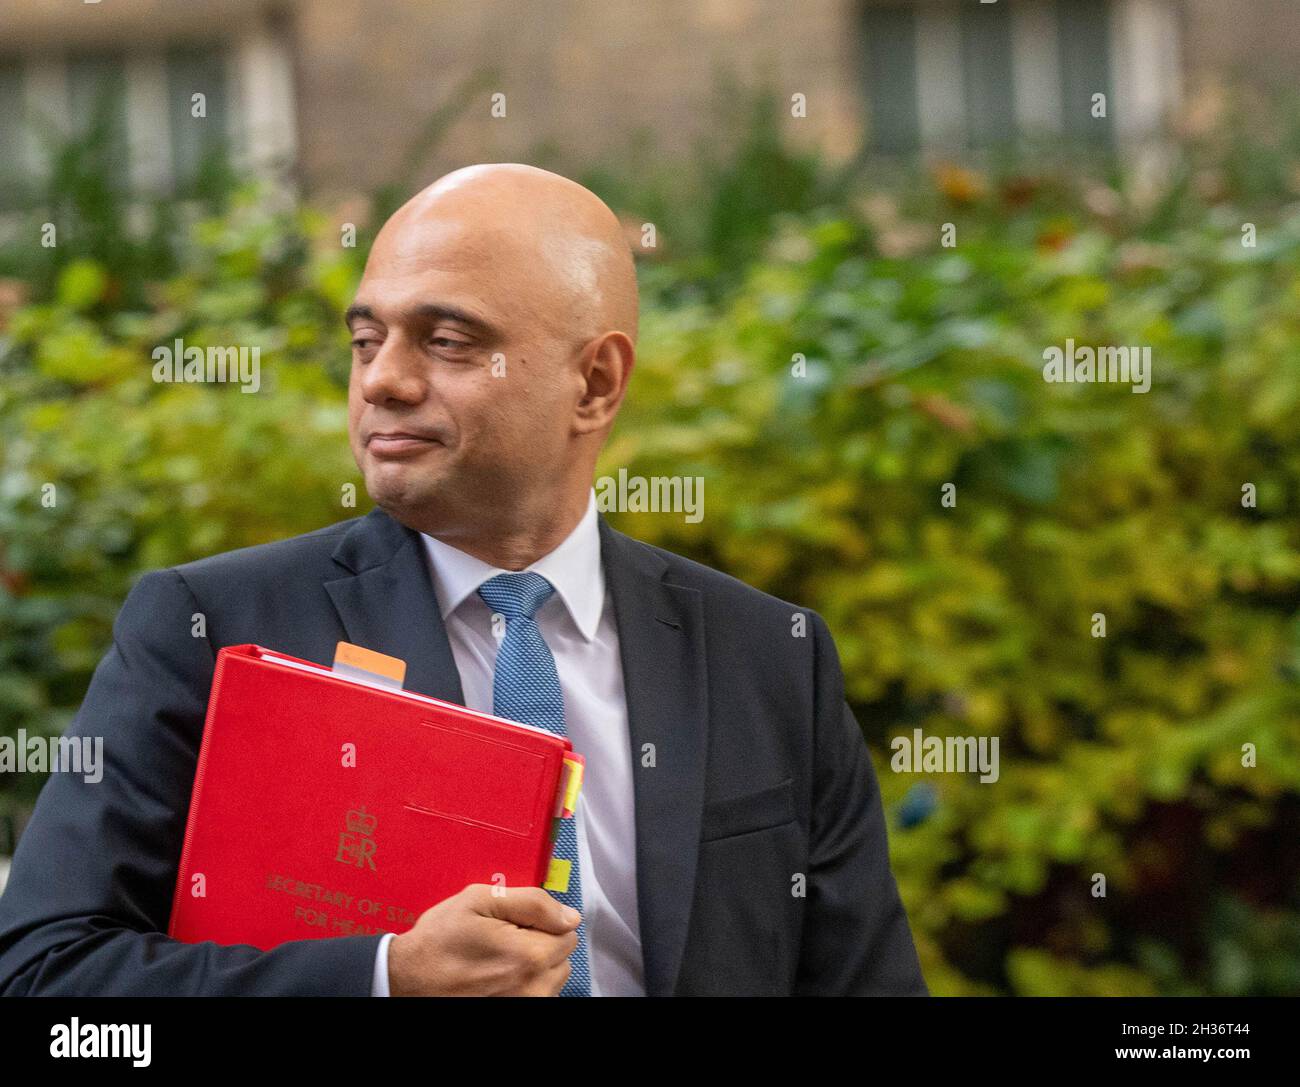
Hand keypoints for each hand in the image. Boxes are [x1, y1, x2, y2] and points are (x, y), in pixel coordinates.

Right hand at [387, 883, 580, 995]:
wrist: (407, 978)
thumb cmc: (439, 940)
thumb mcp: (481, 900)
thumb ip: (533, 903)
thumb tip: (569, 915)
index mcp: (529, 956)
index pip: (568, 930)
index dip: (541, 920)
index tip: (514, 923)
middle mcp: (533, 988)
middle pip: (562, 955)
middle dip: (540, 942)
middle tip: (503, 939)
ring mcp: (525, 1006)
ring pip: (552, 976)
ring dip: (533, 965)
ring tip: (496, 959)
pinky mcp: (516, 1013)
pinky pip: (536, 994)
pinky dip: (522, 984)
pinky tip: (495, 977)